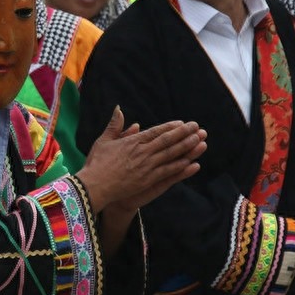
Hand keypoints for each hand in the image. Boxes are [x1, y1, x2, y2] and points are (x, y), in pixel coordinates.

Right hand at [77, 107, 206, 211]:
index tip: (182, 124)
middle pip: (167, 141)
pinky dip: (180, 166)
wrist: (95, 185)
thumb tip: (119, 109)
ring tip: (200, 141)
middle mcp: (142, 152)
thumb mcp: (104, 141)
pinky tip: (191, 162)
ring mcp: (146, 166)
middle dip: (184, 134)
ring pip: (171, 154)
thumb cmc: (96, 163)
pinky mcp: (148, 180)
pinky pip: (168, 171)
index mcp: (132, 142)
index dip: (170, 128)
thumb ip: (114, 125)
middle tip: (198, 128)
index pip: (156, 132)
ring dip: (186, 147)